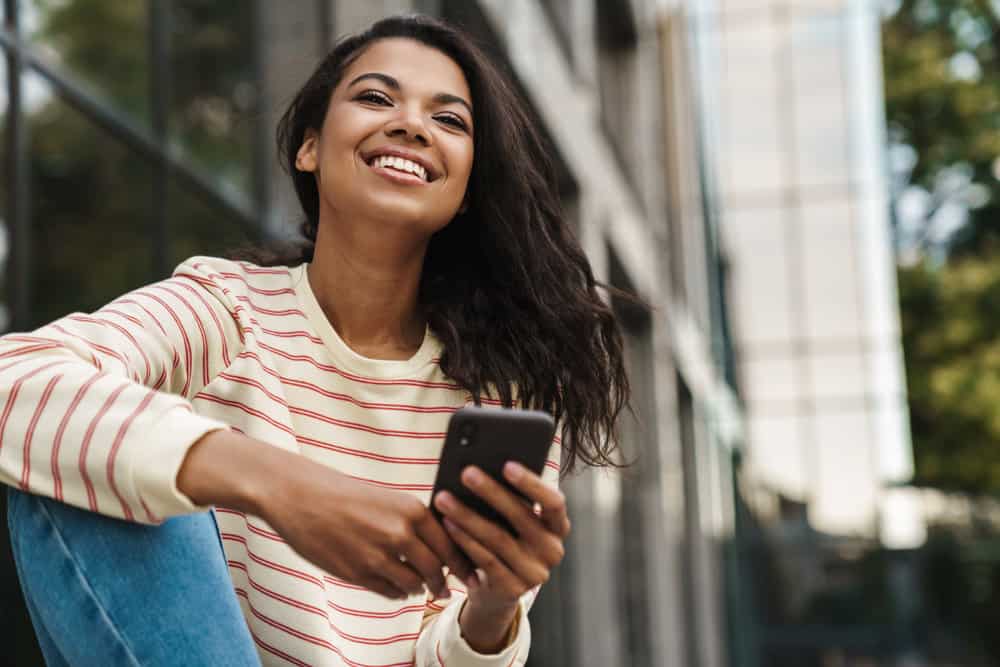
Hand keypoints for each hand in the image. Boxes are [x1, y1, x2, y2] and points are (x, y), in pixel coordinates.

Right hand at [179, 430, 472, 600]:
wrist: (301, 495)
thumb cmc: (346, 495)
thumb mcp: (388, 500)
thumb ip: (414, 524)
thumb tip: (442, 549)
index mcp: (412, 509)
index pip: (451, 543)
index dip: (463, 561)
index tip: (471, 571)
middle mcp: (400, 533)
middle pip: (437, 569)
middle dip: (442, 581)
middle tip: (444, 587)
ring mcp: (378, 556)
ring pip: (414, 585)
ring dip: (416, 587)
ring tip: (413, 582)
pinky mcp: (357, 573)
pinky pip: (389, 593)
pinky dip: (395, 592)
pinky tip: (392, 583)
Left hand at [433, 462, 569, 651]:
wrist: (496, 592)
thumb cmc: (506, 542)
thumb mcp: (515, 524)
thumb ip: (511, 503)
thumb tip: (483, 469)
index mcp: (558, 528)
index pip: (554, 503)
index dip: (532, 484)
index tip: (507, 465)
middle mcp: (552, 551)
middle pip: (521, 517)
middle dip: (491, 492)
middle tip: (467, 473)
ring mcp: (534, 573)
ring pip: (497, 538)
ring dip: (467, 516)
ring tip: (445, 498)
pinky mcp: (513, 589)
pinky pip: (485, 559)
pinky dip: (464, 540)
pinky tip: (448, 524)